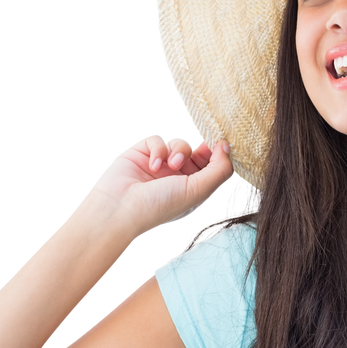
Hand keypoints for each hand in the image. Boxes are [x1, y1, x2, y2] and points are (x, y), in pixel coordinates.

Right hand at [82, 132, 234, 241]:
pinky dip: (158, 148)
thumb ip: (219, 170)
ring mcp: (159, 164)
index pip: (211, 167)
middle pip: (197, 152)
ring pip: (179, 142)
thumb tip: (227, 147)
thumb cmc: (159, 206)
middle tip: (199, 151)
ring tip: (171, 165)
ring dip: (179, 150)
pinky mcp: (141, 152)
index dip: (217, 156)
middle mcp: (176, 177)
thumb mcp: (198, 191)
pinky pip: (157, 138)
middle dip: (199, 151)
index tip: (219, 146)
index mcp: (192, 190)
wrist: (119, 208)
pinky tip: (153, 164)